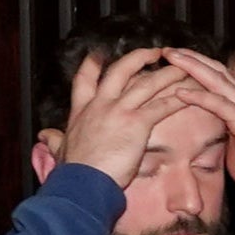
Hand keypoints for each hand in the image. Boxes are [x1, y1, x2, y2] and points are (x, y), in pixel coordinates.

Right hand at [57, 46, 194, 188]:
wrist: (82, 183)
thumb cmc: (72, 172)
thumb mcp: (60, 151)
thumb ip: (54, 141)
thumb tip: (44, 136)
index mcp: (82, 110)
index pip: (84, 79)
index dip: (92, 64)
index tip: (99, 53)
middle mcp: (101, 104)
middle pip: (121, 71)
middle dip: (139, 58)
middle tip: (155, 52)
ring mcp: (119, 111)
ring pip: (147, 84)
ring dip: (167, 74)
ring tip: (184, 67)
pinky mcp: (137, 124)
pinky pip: (161, 106)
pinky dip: (177, 99)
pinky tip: (190, 94)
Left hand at [161, 47, 234, 199]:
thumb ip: (224, 129)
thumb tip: (207, 129)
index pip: (218, 77)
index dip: (198, 65)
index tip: (176, 60)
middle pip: (216, 70)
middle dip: (191, 57)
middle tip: (168, 50)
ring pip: (216, 79)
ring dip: (192, 66)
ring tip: (171, 58)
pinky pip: (219, 104)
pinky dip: (199, 96)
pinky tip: (180, 92)